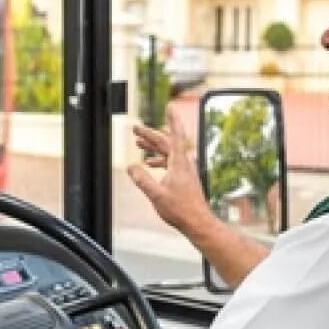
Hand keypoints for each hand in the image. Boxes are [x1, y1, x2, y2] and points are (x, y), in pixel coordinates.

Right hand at [127, 105, 210, 232]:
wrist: (198, 222)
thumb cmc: (180, 210)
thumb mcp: (155, 194)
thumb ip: (142, 179)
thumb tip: (131, 167)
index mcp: (179, 163)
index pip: (175, 135)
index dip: (172, 120)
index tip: (170, 106)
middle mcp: (184, 163)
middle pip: (166, 142)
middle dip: (150, 134)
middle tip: (136, 129)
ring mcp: (185, 170)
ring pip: (168, 152)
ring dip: (153, 147)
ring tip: (138, 144)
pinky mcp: (184, 177)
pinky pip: (170, 162)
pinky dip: (158, 159)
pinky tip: (149, 164)